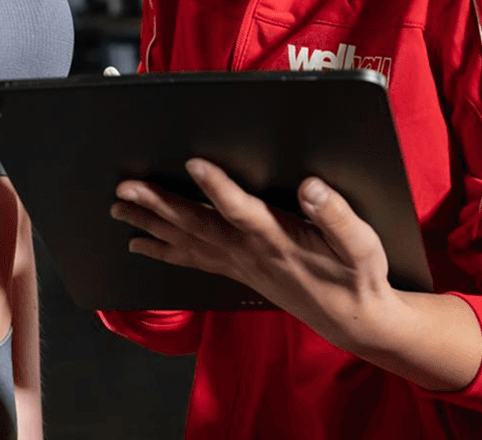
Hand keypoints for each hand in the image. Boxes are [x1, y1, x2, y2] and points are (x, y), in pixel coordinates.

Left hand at [110, 160, 397, 354]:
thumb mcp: (362, 245)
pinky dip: (162, 250)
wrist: (354, 319)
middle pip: (197, 225)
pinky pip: (191, 260)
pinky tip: (139, 243)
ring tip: (118, 209)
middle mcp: (251, 252)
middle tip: (126, 188)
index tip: (194, 162)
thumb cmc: (358, 277)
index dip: (218, 187)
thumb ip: (337, 215)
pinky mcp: (237, 270)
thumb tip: (311, 187)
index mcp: (280, 239)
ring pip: (187, 241)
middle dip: (159, 205)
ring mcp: (239, 263)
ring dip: (150, 224)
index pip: (243, 210)